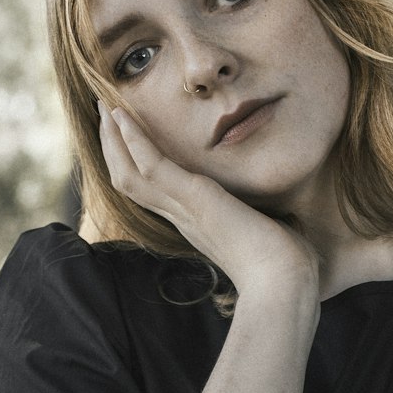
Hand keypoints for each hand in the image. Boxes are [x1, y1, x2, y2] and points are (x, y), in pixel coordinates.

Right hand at [98, 101, 321, 299]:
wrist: (285, 285)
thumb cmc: (286, 265)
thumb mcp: (269, 231)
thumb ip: (265, 217)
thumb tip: (288, 213)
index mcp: (196, 224)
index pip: (153, 191)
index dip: (136, 164)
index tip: (129, 138)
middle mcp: (182, 218)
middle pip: (131, 182)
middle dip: (116, 148)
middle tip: (104, 115)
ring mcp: (184, 210)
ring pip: (129, 175)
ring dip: (114, 141)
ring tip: (105, 108)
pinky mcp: (194, 200)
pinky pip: (151, 167)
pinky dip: (133, 141)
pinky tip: (122, 118)